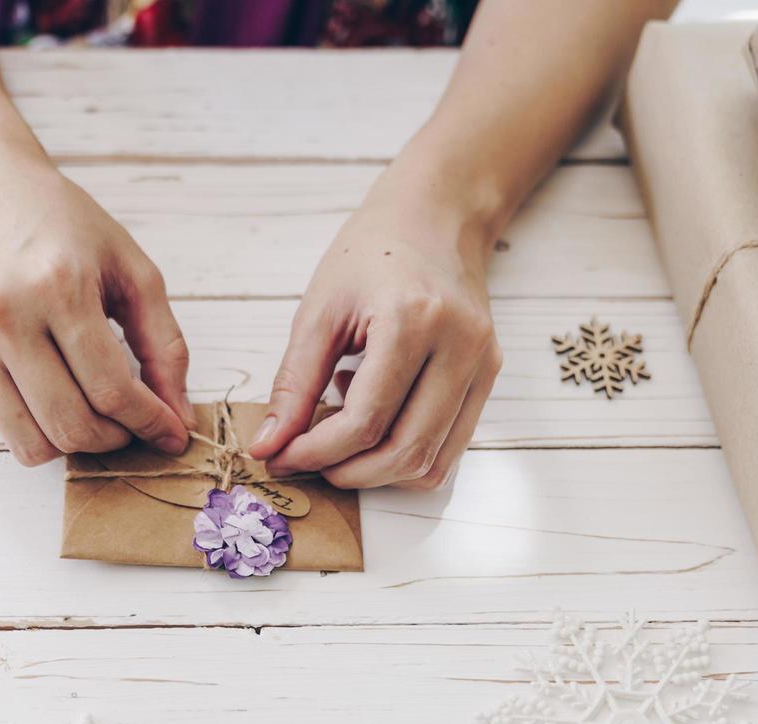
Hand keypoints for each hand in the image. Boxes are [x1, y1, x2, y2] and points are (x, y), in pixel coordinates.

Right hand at [0, 147, 196, 465]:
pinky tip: (53, 390)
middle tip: (131, 424)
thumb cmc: (62, 222)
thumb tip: (179, 417)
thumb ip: (165, 344)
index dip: (150, 422)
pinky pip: (1, 423)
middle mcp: (6, 317)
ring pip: (30, 441)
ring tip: (95, 416)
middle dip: (114, 439)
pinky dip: (36, 423)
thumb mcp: (131, 267)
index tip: (171, 432)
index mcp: (59, 287)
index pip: (111, 390)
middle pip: (70, 425)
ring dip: (74, 445)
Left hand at [248, 160, 502, 489]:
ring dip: (377, 472)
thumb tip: (267, 446)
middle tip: (305, 460)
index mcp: (413, 321)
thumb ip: (293, 384)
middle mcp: (460, 347)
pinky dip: (405, 456)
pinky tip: (376, 421)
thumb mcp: (319, 311)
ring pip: (431, 462)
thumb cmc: (372, 255)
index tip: (279, 456)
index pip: (365, 421)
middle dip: (347, 472)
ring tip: (340, 436)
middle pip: (403, 451)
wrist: (435, 218)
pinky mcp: (489, 377)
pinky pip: (450, 448)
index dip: (316, 452)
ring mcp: (483, 364)